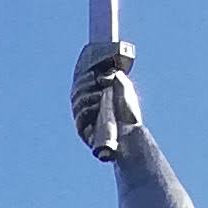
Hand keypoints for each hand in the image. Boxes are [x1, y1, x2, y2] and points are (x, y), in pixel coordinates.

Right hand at [72, 37, 141, 160]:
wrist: (131, 132)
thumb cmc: (129, 113)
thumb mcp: (125, 89)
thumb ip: (115, 77)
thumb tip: (104, 74)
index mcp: (94, 97)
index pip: (82, 85)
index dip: (85, 78)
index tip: (93, 74)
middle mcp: (87, 108)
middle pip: (76, 93)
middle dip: (85, 85)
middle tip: (97, 83)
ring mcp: (85, 120)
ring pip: (76, 104)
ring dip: (86, 96)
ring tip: (100, 95)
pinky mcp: (85, 133)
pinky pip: (79, 119)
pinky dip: (86, 110)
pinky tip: (96, 107)